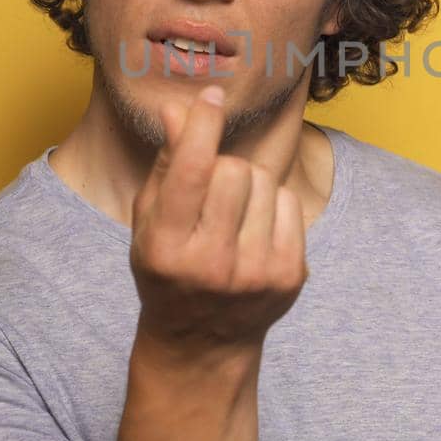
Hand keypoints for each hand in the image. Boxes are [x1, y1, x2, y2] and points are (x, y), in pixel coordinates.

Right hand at [128, 84, 308, 356]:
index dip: (202, 126)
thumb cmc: (169, 271)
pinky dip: (273, 205)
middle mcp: (211, 264)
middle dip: (223, 167)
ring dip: (249, 185)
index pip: (191, 172)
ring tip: (233, 215)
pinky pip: (290, 203)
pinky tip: (255, 230)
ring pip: (265, 181)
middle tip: (212, 193)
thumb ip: (166, 164)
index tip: (211, 97)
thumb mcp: (150, 224)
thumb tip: (179, 108)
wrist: (202, 344)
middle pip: (233, 170)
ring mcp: (255, 274)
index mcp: (166, 249)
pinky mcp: (289, 276)